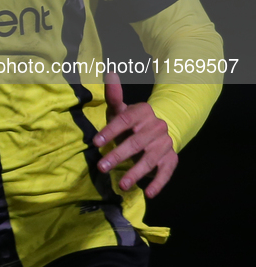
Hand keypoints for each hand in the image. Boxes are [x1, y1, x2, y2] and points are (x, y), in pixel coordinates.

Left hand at [92, 72, 177, 197]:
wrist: (160, 131)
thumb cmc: (132, 122)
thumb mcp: (122, 110)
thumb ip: (114, 96)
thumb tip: (109, 72)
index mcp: (142, 112)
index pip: (125, 120)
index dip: (110, 131)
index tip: (96, 142)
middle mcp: (156, 127)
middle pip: (135, 142)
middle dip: (118, 155)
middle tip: (101, 167)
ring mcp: (165, 144)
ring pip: (149, 159)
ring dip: (135, 173)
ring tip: (121, 184)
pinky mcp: (171, 159)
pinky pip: (166, 173)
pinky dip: (158, 183)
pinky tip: (148, 193)